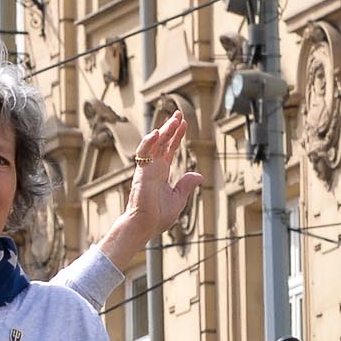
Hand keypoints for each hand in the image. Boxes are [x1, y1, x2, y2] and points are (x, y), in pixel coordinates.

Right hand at [96, 110, 205, 274]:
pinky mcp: (141, 173)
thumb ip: (186, 185)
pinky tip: (157, 133)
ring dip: (163, 131)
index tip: (183, 123)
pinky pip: (143, 154)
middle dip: (170, 128)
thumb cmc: (158, 217)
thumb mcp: (178, 199)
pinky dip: (149, 143)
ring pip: (154, 145)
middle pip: (162, 142)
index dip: (176, 136)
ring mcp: (146, 170)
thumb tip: (199, 175)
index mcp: (161, 173)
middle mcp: (153, 168)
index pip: (169, 149)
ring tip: (173, 120)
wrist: (145, 226)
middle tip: (178, 114)